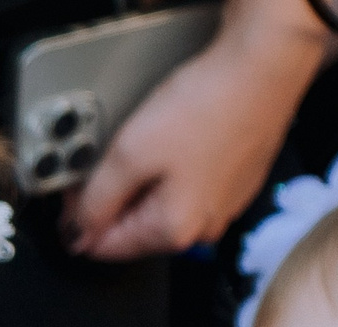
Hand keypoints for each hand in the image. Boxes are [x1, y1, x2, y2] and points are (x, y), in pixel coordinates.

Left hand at [65, 10, 325, 259]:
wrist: (263, 67)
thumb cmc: (207, 106)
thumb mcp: (128, 155)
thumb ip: (95, 202)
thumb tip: (78, 232)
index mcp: (174, 231)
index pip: (104, 247)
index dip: (79, 220)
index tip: (74, 190)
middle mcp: (203, 227)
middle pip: (133, 230)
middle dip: (111, 201)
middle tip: (106, 160)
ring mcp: (224, 205)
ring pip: (160, 207)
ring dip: (140, 185)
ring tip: (142, 145)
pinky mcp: (236, 181)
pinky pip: (187, 188)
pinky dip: (169, 171)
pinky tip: (171, 142)